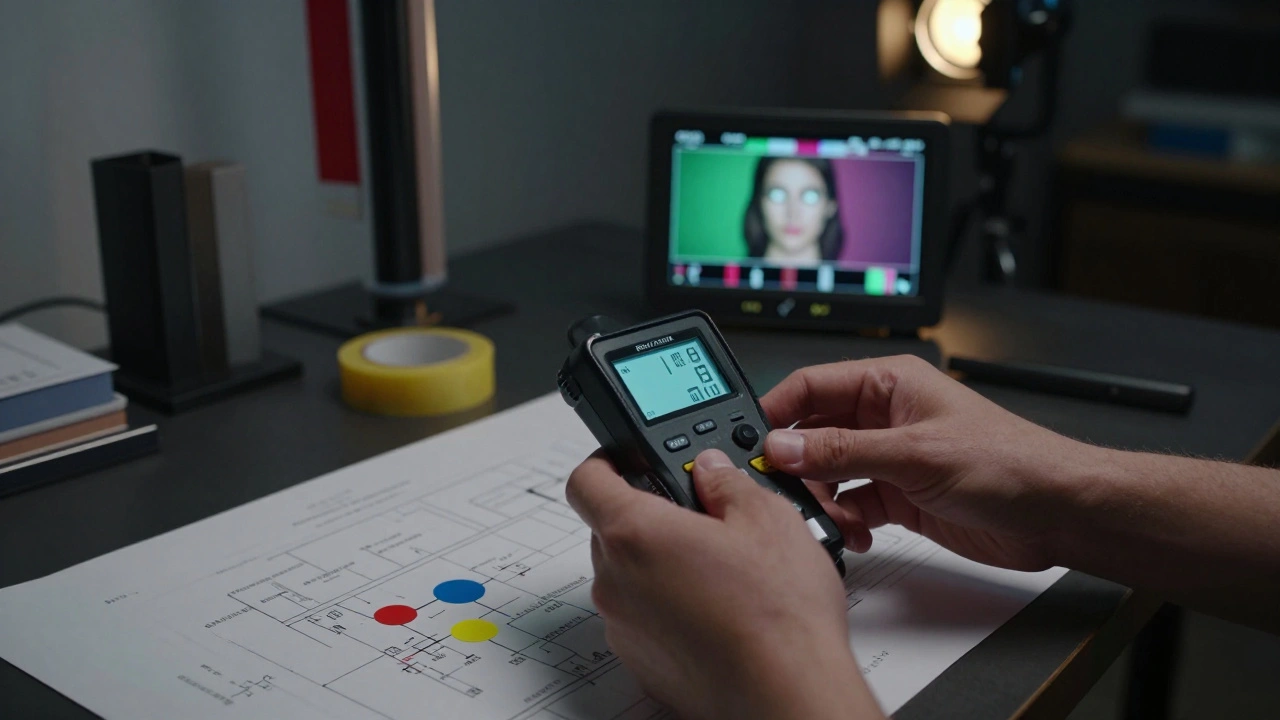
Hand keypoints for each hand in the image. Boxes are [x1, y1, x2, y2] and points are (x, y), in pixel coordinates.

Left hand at [566, 449, 882, 719]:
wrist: (785, 695)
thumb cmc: (776, 615)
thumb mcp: (769, 518)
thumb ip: (727, 482)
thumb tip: (712, 470)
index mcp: (635, 533)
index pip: (586, 480)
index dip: (606, 462)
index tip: (628, 459)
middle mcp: (615, 581)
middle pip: (609, 529)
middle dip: (649, 516)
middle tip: (700, 516)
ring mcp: (622, 626)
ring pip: (627, 575)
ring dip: (659, 564)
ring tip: (720, 569)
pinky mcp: (639, 661)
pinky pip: (641, 616)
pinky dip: (667, 606)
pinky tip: (717, 609)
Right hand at [760, 355, 1085, 571]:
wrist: (1057, 514)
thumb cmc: (1010, 462)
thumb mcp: (915, 453)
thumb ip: (843, 451)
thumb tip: (783, 445)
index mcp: (888, 384)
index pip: (811, 386)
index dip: (777, 412)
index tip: (751, 443)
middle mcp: (884, 418)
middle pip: (812, 434)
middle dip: (796, 465)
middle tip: (783, 492)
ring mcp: (890, 458)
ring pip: (828, 474)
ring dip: (821, 500)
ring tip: (830, 520)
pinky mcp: (899, 496)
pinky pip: (850, 505)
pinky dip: (844, 523)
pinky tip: (854, 535)